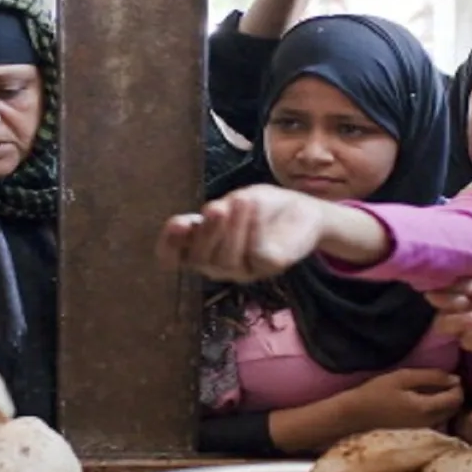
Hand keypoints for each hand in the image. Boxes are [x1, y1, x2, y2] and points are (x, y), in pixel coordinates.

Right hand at [156, 185, 325, 282]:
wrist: (302, 210)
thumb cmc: (261, 206)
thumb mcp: (234, 202)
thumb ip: (218, 212)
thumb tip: (207, 214)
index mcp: (202, 247)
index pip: (174, 256)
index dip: (169, 244)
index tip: (177, 223)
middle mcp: (217, 264)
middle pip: (200, 259)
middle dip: (207, 233)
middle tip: (216, 208)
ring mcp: (242, 270)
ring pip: (226, 260)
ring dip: (233, 229)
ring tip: (241, 201)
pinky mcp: (268, 268)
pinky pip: (256, 253)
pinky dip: (254, 229)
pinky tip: (255, 210)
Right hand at [351, 369, 464, 430]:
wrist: (356, 416)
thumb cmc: (376, 393)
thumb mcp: (402, 377)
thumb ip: (431, 376)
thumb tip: (455, 378)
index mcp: (427, 408)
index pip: (456, 397)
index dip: (457, 385)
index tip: (448, 375)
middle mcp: (430, 422)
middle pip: (455, 408)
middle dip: (454, 394)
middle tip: (441, 381)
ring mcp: (425, 430)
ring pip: (447, 415)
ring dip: (446, 402)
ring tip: (433, 390)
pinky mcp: (418, 432)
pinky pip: (438, 420)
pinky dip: (438, 410)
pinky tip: (424, 402)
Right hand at [426, 273, 471, 353]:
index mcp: (470, 289)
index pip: (447, 287)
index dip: (448, 288)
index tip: (465, 289)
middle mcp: (465, 308)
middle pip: (439, 308)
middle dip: (445, 304)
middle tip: (463, 301)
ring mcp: (471, 326)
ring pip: (445, 327)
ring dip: (456, 322)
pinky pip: (470, 343)